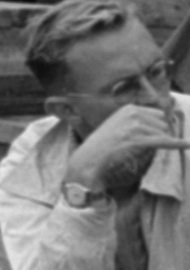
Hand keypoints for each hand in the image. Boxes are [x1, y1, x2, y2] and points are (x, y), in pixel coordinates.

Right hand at [65, 103, 189, 193]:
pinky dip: (178, 144)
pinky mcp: (138, 139)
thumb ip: (138, 122)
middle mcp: (133, 114)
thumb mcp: (119, 126)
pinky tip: (188, 144)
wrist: (89, 159)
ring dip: (161, 144)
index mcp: (129, 109)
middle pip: (164, 124)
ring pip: (164, 134)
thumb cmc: (103, 146)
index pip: (159, 115)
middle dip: (163, 136)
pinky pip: (164, 141)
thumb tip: (163, 125)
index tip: (163, 137)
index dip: (162, 128)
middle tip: (150, 147)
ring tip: (142, 152)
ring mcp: (135, 126)